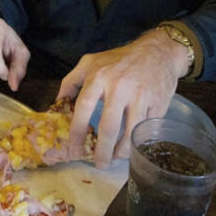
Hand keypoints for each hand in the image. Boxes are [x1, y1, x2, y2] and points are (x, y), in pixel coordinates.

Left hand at [58, 29, 189, 167]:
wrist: (158, 51)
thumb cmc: (120, 59)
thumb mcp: (91, 61)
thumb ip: (71, 81)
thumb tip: (57, 104)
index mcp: (99, 76)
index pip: (83, 107)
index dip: (77, 130)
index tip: (75, 146)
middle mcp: (119, 86)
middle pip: (108, 126)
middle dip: (102, 150)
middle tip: (99, 164)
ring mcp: (140, 95)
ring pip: (130, 131)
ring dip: (122, 151)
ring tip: (116, 158)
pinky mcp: (158, 103)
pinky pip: (145, 128)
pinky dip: (138, 141)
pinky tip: (132, 147)